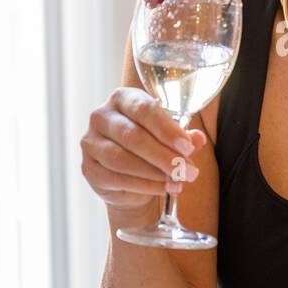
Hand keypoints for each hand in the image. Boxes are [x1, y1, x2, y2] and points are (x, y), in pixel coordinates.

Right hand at [81, 87, 205, 216]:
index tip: (188, 148)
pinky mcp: (89, 168)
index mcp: (123, 98)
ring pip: (122, 159)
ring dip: (154, 173)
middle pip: (133, 136)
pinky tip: (163, 189)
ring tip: (178, 181)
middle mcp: (101, 116)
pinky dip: (144, 186)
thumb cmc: (150, 147)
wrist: (128, 177)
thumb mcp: (169, 137)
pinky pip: (116, 178)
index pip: (144, 110)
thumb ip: (183, 136)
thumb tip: (198, 139)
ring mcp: (90, 142)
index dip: (167, 130)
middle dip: (164, 156)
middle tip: (187, 171)